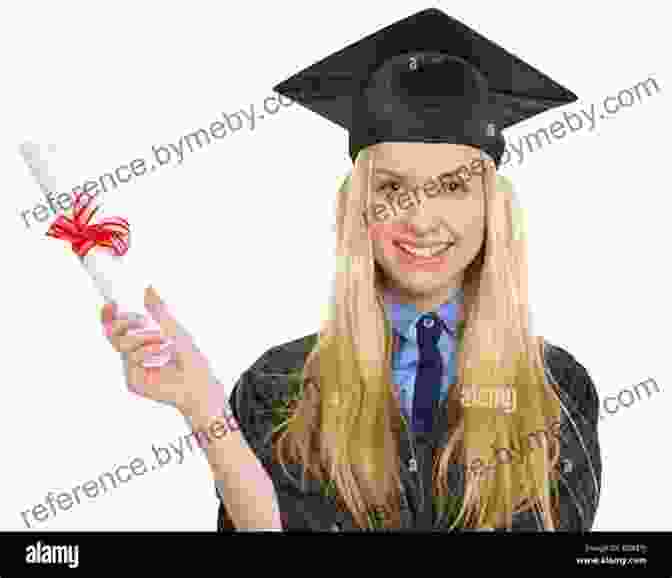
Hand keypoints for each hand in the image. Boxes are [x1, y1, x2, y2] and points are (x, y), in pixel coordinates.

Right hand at [101, 286, 228, 427]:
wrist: (199, 382)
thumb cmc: (190, 356)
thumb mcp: (174, 328)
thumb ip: (159, 310)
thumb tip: (148, 288)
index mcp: (141, 341)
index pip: (118, 327)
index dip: (109, 316)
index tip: (110, 305)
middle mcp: (134, 355)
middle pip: (113, 335)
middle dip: (124, 323)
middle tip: (141, 320)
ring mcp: (132, 369)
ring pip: (122, 345)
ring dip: (143, 337)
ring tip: (163, 340)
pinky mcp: (133, 382)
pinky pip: (131, 361)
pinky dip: (146, 353)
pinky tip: (162, 354)